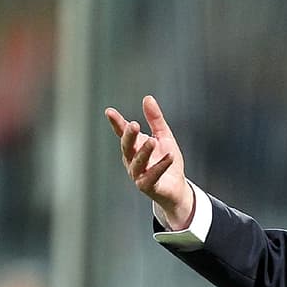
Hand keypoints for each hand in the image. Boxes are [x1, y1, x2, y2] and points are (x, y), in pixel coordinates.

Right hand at [105, 95, 193, 228]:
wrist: (176, 188)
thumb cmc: (167, 162)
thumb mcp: (164, 136)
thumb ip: (155, 119)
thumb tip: (148, 98)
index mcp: (134, 147)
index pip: (123, 133)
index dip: (116, 123)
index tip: (109, 112)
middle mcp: (132, 160)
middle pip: (127, 147)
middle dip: (129, 136)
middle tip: (133, 125)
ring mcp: (138, 174)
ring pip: (137, 162)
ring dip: (144, 152)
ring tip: (152, 141)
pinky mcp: (148, 186)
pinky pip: (153, 175)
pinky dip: (161, 166)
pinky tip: (170, 157)